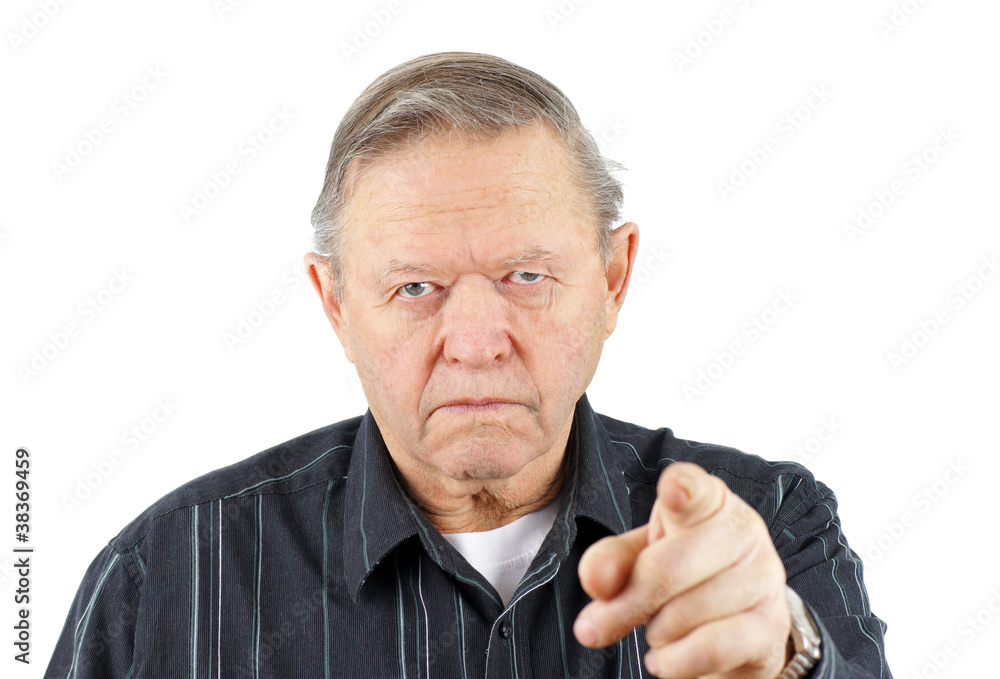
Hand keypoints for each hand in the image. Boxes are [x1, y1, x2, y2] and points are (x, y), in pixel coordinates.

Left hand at [573, 462, 791, 677]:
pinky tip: (667, 659)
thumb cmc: (687, 576)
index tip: (672, 489)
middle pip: (667, 568)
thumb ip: (612, 561)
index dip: (682, 489)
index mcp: (707, 502)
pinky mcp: (769, 626)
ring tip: (661, 629)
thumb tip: (595, 580)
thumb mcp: (642, 557)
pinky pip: (710, 649)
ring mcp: (762, 578)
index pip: (694, 490)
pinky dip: (676, 661)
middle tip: (594, 626)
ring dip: (657, 633)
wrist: (739, 628)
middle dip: (626, 604)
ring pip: (683, 614)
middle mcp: (741, 531)